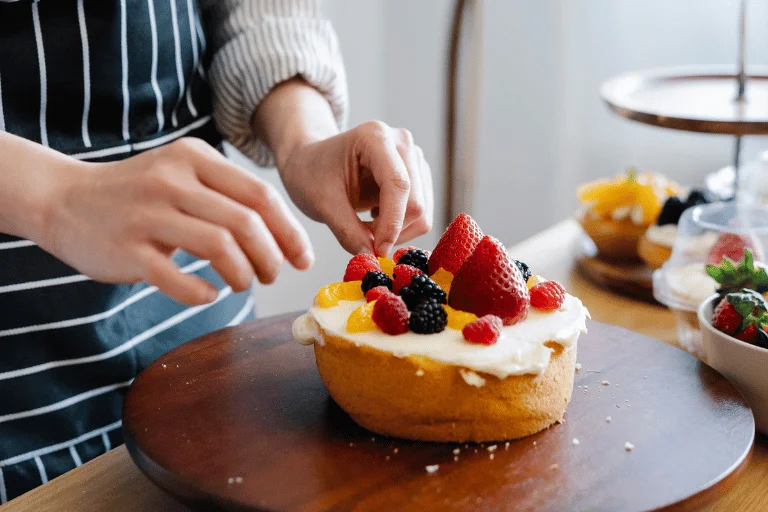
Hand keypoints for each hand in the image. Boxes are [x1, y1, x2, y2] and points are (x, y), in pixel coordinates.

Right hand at [42, 138, 312, 304]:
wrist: (62, 199)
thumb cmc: (138, 194)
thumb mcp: (182, 175)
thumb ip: (228, 196)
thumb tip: (284, 237)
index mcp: (194, 158)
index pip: (261, 196)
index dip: (290, 232)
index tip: (302, 259)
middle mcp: (171, 180)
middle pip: (246, 223)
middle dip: (271, 257)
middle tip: (271, 275)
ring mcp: (146, 214)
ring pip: (219, 247)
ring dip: (243, 274)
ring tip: (243, 283)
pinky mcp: (126, 249)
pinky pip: (177, 278)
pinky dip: (203, 292)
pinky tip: (209, 293)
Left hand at [277, 120, 433, 255]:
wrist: (312, 163)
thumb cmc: (312, 174)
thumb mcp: (322, 203)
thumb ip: (347, 231)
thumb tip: (371, 258)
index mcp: (375, 137)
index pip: (398, 184)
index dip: (392, 223)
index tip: (377, 250)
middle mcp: (402, 143)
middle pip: (416, 202)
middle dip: (392, 230)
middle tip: (363, 240)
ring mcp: (413, 159)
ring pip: (422, 212)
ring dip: (397, 231)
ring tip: (365, 227)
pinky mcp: (418, 176)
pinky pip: (420, 215)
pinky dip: (399, 227)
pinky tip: (375, 218)